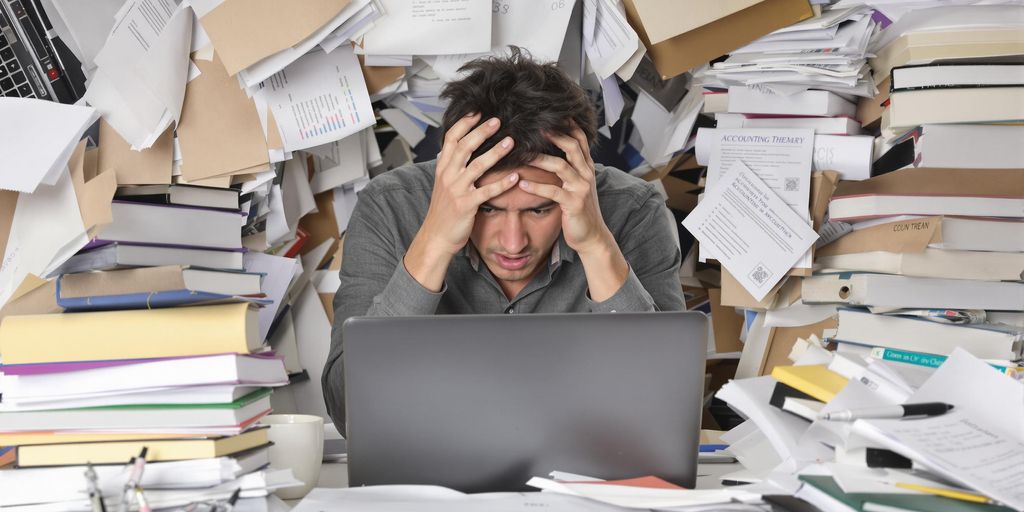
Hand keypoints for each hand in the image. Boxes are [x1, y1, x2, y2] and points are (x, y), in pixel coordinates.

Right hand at [421, 113, 518, 255]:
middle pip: (465, 147)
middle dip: (482, 132)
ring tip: (511, 142)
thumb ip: (452, 166)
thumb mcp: (444, 184)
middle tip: (498, 121)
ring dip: (495, 153)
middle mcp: (448, 176)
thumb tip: (464, 148)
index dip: (464, 124)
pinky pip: (487, 192)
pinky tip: (516, 177)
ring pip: (477, 166)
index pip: (451, 139)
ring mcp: (456, 190)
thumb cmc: (444, 211)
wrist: (436, 236)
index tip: (478, 112)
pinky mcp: (466, 205)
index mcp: (442, 168)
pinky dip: (502, 184)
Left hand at [518, 128, 611, 254]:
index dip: (567, 125)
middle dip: (554, 134)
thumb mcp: (578, 185)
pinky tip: (522, 183)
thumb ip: (570, 167)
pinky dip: (537, 186)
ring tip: (521, 154)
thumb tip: (552, 151)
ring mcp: (581, 188)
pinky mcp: (574, 204)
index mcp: (586, 167)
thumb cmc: (579, 209)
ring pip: (561, 166)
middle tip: (533, 126)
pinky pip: (553, 191)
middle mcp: (586, 174)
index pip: (579, 139)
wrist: (591, 236)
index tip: (550, 113)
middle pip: (572, 146)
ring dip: (540, 159)